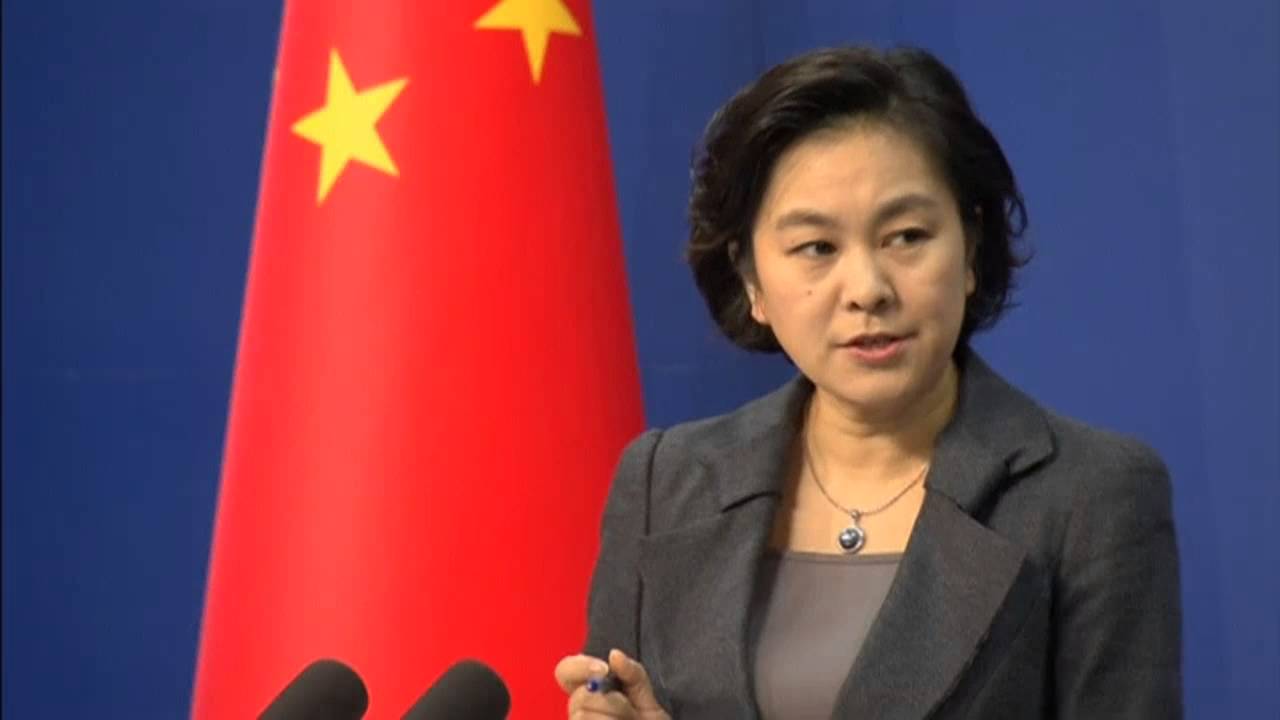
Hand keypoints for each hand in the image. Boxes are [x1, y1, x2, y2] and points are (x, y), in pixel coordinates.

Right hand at [555, 648, 670, 718]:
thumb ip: (633, 674)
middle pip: (579, 697)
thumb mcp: (646, 698)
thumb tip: (614, 655)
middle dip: (611, 703)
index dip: (579, 667)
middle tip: (630, 713)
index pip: (565, 671)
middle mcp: (578, 711)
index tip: (604, 670)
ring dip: (614, 719)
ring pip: (582, 717)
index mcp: (589, 692)